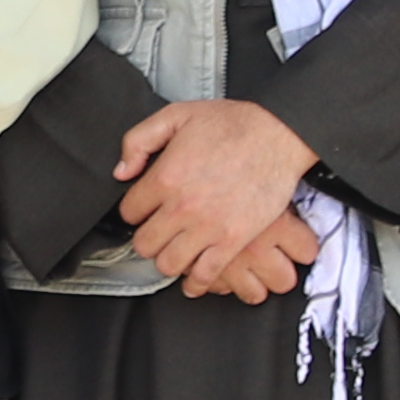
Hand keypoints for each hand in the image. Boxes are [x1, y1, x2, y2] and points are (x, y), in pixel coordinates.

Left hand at [115, 99, 315, 295]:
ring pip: (168, 264)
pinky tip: (193, 280)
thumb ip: (139, 140)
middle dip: (147, 239)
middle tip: (158, 232)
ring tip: (175, 251)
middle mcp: (181, 207)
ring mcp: (207, 227)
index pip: (129, 212)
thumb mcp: (176, 115)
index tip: (144, 210)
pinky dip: (196, 283)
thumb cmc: (231, 123)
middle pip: (144, 244)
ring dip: (168, 260)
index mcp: (164, 177)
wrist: (278, 135)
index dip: (134, 211)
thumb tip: (122, 172)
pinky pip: (205, 276)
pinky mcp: (233, 241)